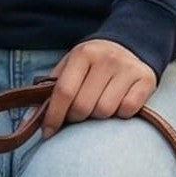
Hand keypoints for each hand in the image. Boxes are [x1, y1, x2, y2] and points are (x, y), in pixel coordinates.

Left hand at [43, 39, 158, 133]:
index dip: (54, 117)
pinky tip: (118, 103)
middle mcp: (106, 58)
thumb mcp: (71, 66)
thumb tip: (29, 121)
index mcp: (83, 54)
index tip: (48, 133)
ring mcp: (128, 69)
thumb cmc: (94, 62)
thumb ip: (50, 91)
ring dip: (98, 116)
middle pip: (84, 106)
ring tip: (98, 106)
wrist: (132, 43)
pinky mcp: (146, 80)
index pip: (64, 91)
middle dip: (77, 117)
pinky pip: (128, 110)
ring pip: (105, 111)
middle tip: (78, 114)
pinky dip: (121, 113)